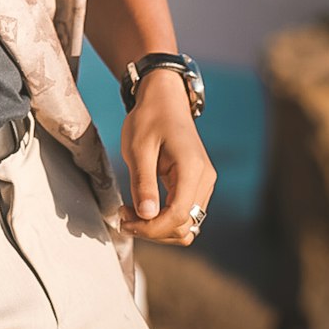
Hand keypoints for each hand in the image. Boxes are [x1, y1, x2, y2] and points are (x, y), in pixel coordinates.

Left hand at [118, 68, 215, 245]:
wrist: (164, 99)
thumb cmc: (149, 118)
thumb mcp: (138, 149)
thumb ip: (143, 183)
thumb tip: (146, 216)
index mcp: (192, 169)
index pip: (179, 215)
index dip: (151, 228)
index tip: (125, 221)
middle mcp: (205, 179)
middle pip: (185, 226)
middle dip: (152, 230)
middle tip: (123, 216)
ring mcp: (204, 183)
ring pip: (187, 225)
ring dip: (159, 227)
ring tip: (131, 213)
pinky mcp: (197, 185)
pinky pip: (185, 214)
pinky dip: (164, 219)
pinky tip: (143, 208)